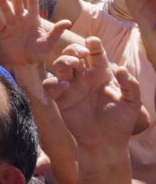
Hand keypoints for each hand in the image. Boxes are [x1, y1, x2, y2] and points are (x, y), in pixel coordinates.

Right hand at [0, 0, 70, 67]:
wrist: (27, 63)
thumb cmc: (40, 52)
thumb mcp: (49, 42)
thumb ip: (57, 31)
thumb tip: (68, 22)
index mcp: (34, 20)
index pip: (33, 3)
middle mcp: (22, 20)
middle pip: (18, 3)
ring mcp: (12, 25)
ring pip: (7, 11)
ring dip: (4, 2)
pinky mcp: (3, 32)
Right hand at [46, 38, 149, 152]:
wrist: (106, 142)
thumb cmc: (120, 122)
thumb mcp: (132, 103)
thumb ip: (131, 85)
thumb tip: (122, 69)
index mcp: (101, 75)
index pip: (95, 55)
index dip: (94, 46)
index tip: (93, 41)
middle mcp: (84, 78)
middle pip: (73, 55)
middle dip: (74, 50)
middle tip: (80, 55)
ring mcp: (71, 87)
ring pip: (59, 65)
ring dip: (63, 62)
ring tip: (73, 67)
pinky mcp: (60, 98)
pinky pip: (50, 85)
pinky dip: (53, 82)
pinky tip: (64, 85)